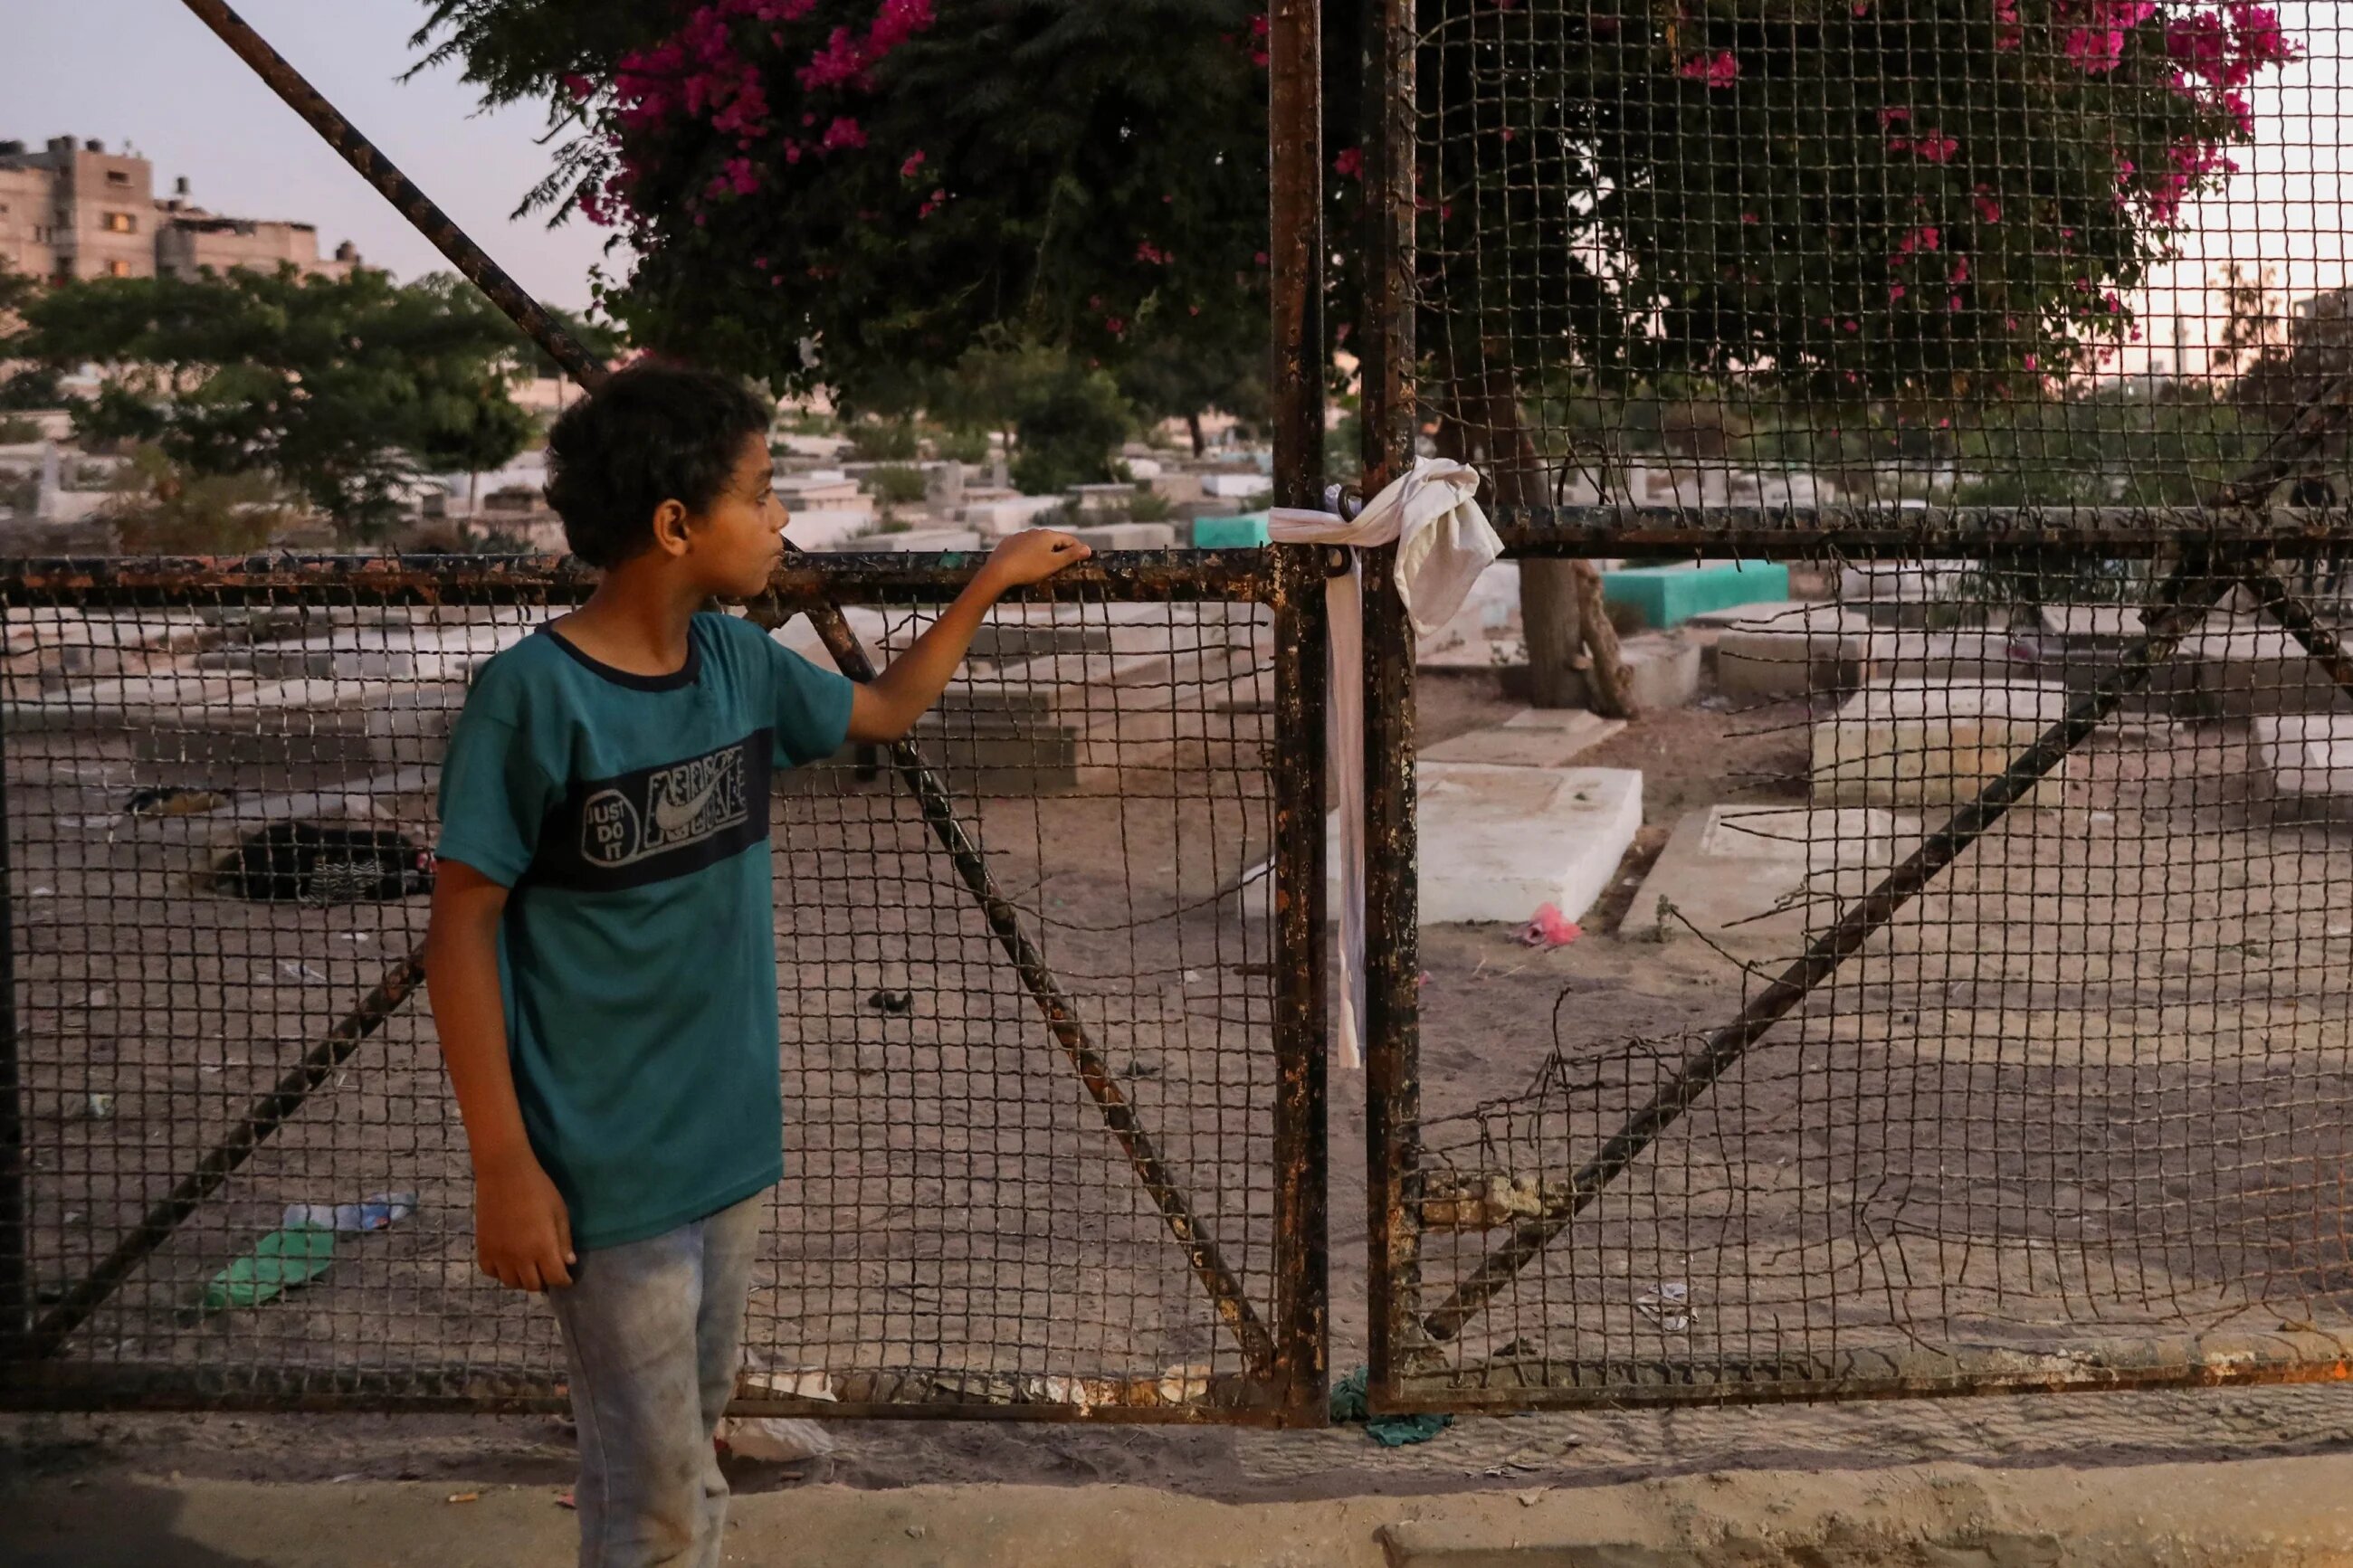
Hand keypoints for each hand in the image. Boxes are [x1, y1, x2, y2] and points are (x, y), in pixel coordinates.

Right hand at [474, 1151, 574, 1291]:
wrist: (504, 1173)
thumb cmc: (538, 1189)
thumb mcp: (559, 1212)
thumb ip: (564, 1240)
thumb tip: (569, 1263)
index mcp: (543, 1247)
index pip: (556, 1278)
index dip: (564, 1280)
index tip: (566, 1277)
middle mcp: (520, 1257)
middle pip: (533, 1285)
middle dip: (545, 1281)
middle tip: (548, 1272)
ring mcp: (499, 1255)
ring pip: (511, 1283)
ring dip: (523, 1279)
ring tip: (529, 1268)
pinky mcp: (483, 1248)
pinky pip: (491, 1272)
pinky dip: (501, 1273)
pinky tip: (508, 1263)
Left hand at [978, 528, 1091, 592]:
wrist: (999, 570)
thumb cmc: (1029, 568)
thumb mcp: (1053, 564)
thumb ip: (1071, 555)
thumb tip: (1088, 548)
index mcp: (1048, 535)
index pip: (1069, 539)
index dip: (1078, 548)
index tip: (1082, 557)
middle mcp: (1035, 532)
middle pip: (1053, 540)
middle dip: (1061, 549)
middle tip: (1066, 562)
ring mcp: (1020, 536)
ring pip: (1038, 542)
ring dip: (1045, 550)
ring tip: (1047, 563)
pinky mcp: (1009, 542)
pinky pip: (1024, 546)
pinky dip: (1030, 552)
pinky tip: (1028, 561)